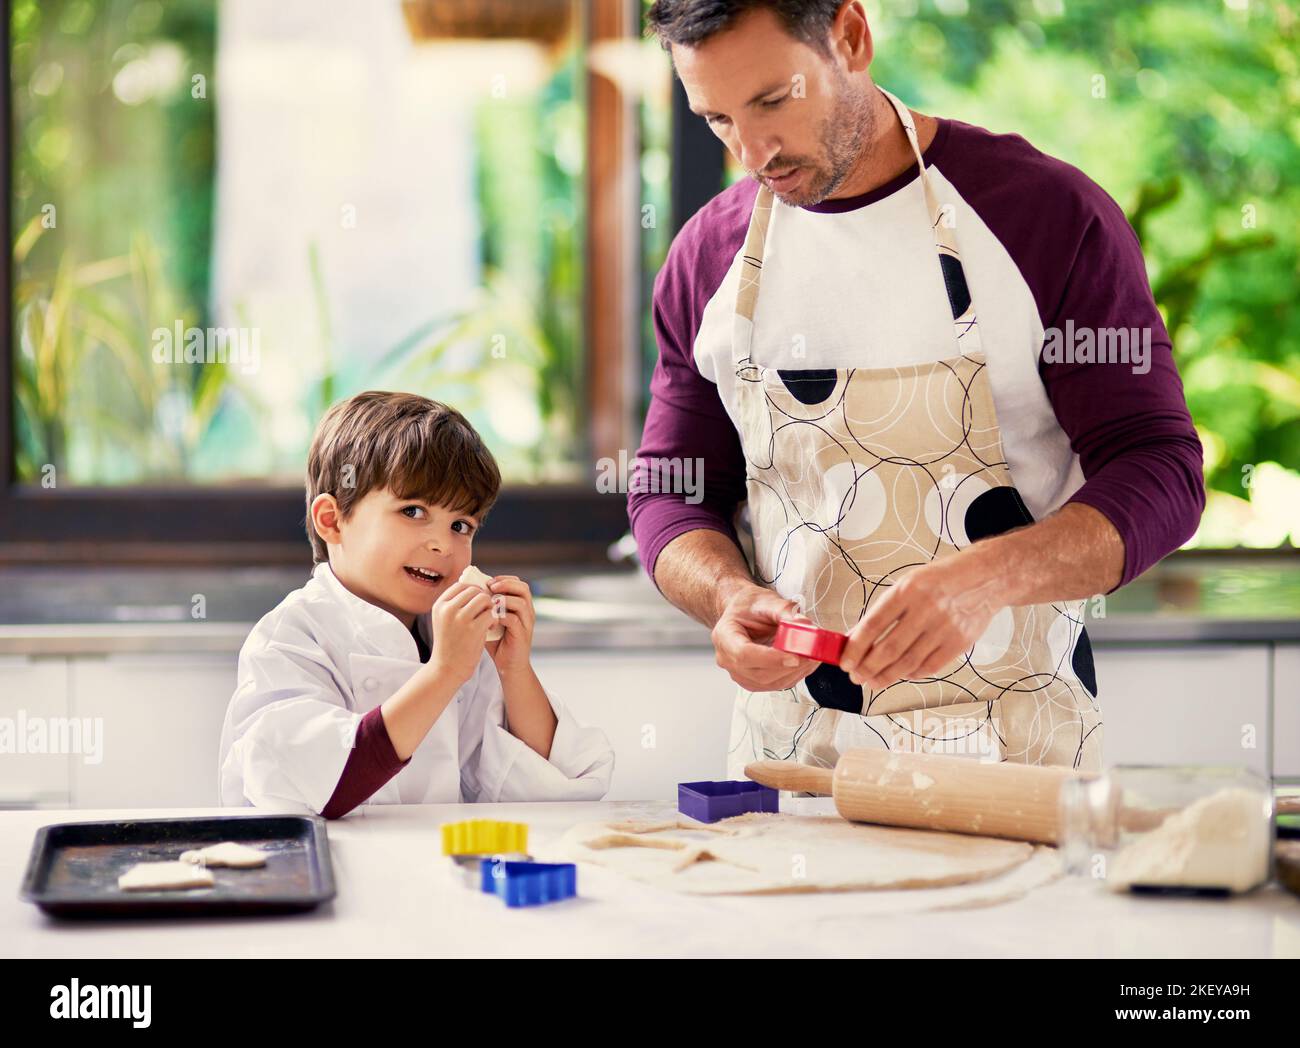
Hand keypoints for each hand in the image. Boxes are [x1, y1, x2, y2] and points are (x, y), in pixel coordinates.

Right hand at [429, 581, 493, 686]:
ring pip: (484, 599)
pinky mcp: (473, 629)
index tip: (479, 602)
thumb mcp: (445, 620)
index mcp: (440, 605)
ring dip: (490, 607)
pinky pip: (491, 613)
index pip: (462, 585)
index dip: (474, 591)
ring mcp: (460, 618)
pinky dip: (495, 619)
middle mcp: (448, 609)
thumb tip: (475, 586)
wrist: (446, 669)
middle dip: (484, 599)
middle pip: (475, 590)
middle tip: (486, 612)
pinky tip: (492, 627)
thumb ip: (456, 604)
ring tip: (489, 619)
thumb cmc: (450, 644)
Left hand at [483, 575, 534, 676]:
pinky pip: (514, 620)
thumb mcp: (490, 619)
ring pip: (521, 602)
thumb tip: (468, 590)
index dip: (504, 579)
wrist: (509, 666)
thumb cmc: (498, 641)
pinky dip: (501, 617)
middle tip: (490, 587)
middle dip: (505, 584)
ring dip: (504, 600)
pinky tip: (490, 619)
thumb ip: (485, 606)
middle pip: (523, 588)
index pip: (518, 583)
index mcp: (521, 605)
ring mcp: (526, 623)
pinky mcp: (522, 635)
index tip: (488, 582)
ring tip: (489, 603)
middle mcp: (527, 612)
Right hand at [710, 583, 817, 691]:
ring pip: (768, 683)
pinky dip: (793, 676)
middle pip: (758, 674)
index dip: (771, 659)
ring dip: (794, 673)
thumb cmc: (748, 607)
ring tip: (811, 658)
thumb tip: (805, 625)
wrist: (742, 613)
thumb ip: (785, 611)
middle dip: (788, 667)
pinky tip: (804, 664)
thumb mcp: (766, 600)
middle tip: (811, 655)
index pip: (744, 654)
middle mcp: (727, 658)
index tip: (794, 656)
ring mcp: (739, 673)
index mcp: (724, 636)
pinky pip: (774, 684)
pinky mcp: (752, 680)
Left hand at [839, 554, 1005, 690]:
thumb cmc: (941, 580)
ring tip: (872, 681)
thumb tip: (857, 637)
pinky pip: (930, 666)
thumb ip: (885, 611)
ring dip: (886, 676)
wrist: (985, 578)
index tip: (845, 661)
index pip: (873, 624)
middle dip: (868, 667)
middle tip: (856, 676)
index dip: (855, 647)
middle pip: (890, 648)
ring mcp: (944, 627)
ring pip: (908, 662)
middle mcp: (926, 609)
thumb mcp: (908, 584)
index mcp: (908, 590)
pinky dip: (911, 674)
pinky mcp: (959, 642)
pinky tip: (900, 675)